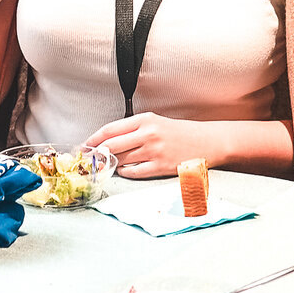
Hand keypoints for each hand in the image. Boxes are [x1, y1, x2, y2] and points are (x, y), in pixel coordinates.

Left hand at [85, 112, 223, 179]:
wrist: (208, 141)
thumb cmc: (180, 132)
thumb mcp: (156, 122)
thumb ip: (133, 130)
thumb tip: (107, 142)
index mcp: (145, 119)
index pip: (110, 129)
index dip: (93, 139)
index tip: (84, 146)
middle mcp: (148, 134)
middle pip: (111, 146)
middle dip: (96, 154)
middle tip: (88, 160)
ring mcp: (154, 151)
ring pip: (121, 160)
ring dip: (110, 165)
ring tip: (105, 166)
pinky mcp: (161, 167)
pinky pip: (134, 172)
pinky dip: (125, 173)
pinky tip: (125, 171)